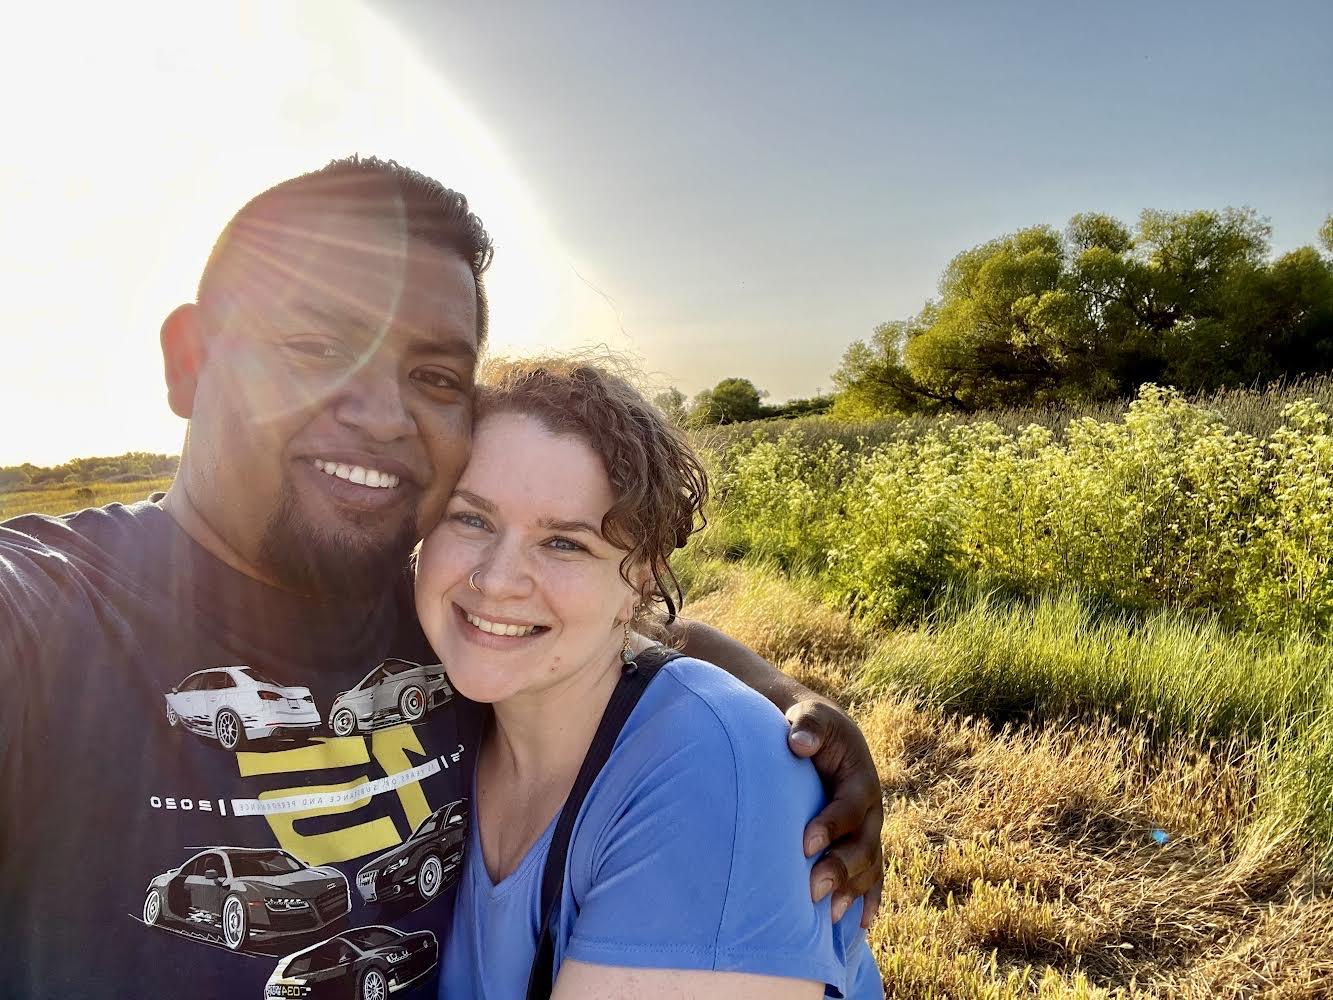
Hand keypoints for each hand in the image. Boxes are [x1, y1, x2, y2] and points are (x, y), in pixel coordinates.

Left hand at [785, 700, 883, 928]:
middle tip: (813, 890)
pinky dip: (870, 900)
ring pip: (870, 866)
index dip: (831, 825)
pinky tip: (860, 924)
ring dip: (852, 891)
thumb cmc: (811, 726)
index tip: (804, 845)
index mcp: (861, 777)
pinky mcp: (862, 843)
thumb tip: (800, 743)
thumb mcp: (809, 716)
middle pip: (864, 844)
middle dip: (841, 869)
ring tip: (830, 916)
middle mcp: (871, 809)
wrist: (824, 735)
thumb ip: (807, 725)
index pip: (849, 805)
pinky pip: (873, 876)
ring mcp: (869, 830)